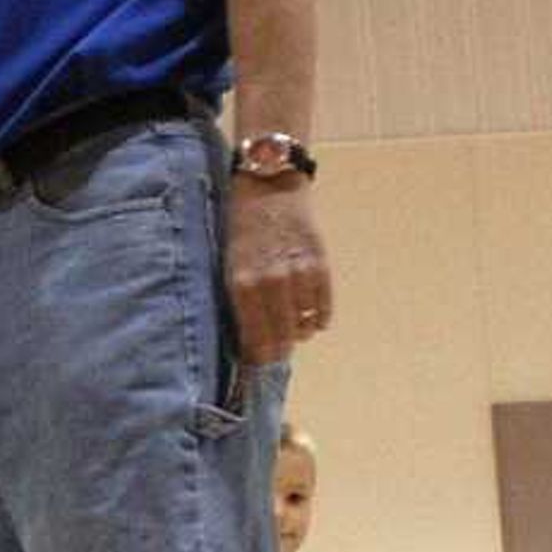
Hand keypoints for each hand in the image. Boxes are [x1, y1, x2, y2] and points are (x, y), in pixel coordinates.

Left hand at [223, 176, 332, 364]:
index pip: (253, 336)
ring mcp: (297, 274)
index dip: (257, 356)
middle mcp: (269, 282)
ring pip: (304, 325)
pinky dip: (319, 318)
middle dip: (278, 350)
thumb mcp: (228, 264)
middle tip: (276, 354)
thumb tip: (249, 334)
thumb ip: (239, 298)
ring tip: (294, 331)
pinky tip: (313, 319)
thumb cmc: (241, 228)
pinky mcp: (319, 264)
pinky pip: (323, 307)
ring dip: (299, 333)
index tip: (257, 363)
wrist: (267, 187)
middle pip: (280, 336)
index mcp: (240, 284)